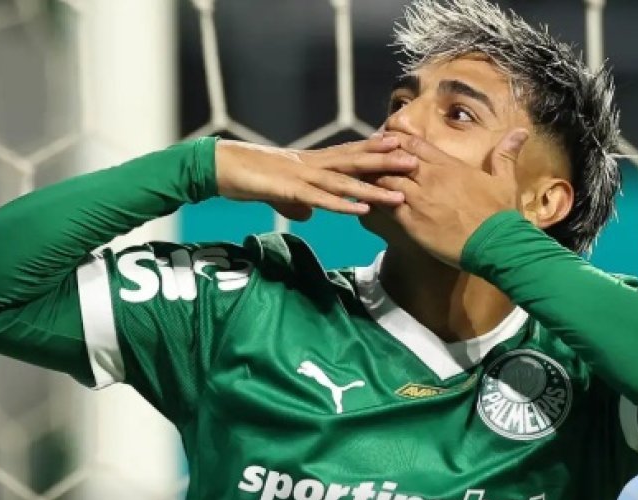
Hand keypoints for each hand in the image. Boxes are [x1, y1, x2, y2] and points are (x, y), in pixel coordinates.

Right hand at [215, 135, 417, 220]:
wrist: (220, 167)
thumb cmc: (248, 177)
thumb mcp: (279, 193)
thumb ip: (298, 203)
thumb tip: (310, 214)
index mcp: (312, 163)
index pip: (351, 154)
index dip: (377, 151)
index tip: (404, 146)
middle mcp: (312, 164)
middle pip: (357, 162)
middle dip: (387, 162)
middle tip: (417, 159)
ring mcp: (303, 176)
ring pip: (346, 181)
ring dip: (374, 187)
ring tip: (401, 190)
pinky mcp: (291, 189)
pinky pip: (322, 199)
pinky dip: (344, 205)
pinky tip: (363, 209)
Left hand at [374, 129, 528, 266]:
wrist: (496, 244)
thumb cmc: (501, 214)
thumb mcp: (506, 180)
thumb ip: (505, 154)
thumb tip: (520, 131)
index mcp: (449, 166)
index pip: (415, 144)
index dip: (397, 141)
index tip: (386, 140)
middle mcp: (430, 178)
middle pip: (394, 159)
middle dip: (379, 157)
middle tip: (365, 157)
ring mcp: (418, 200)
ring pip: (385, 181)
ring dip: (373, 178)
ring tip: (359, 177)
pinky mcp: (412, 222)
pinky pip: (385, 207)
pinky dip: (374, 201)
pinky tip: (364, 200)